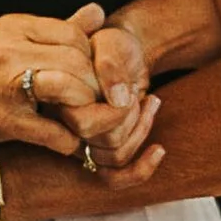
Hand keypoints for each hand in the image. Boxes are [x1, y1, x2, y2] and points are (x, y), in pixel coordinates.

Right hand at [0, 8, 106, 156]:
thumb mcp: (16, 40)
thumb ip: (59, 28)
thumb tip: (98, 13)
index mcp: (14, 27)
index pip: (73, 35)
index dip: (91, 56)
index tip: (92, 73)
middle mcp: (9, 50)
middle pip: (75, 61)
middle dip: (94, 83)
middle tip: (96, 98)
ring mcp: (4, 84)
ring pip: (69, 87)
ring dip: (86, 106)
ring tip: (84, 115)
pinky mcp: (2, 119)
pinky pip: (51, 131)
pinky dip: (67, 139)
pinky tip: (69, 140)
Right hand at [53, 26, 154, 168]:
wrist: (123, 52)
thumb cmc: (115, 45)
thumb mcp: (113, 44)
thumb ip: (109, 64)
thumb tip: (118, 98)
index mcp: (60, 98)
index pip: (83, 123)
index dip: (117, 110)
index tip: (127, 86)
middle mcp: (65, 123)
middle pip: (101, 142)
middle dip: (131, 117)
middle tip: (135, 91)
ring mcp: (81, 139)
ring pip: (114, 156)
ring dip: (141, 129)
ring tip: (149, 101)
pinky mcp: (98, 149)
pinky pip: (114, 177)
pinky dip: (141, 169)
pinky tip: (159, 151)